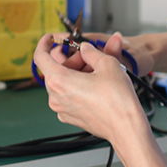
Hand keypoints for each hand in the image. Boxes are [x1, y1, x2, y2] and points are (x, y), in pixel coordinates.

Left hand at [33, 33, 147, 142]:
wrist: (126, 128)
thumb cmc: (117, 100)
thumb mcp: (107, 64)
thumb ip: (91, 51)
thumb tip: (86, 47)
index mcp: (58, 80)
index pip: (40, 57)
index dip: (44, 44)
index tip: (50, 38)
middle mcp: (55, 96)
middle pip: (56, 69)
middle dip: (73, 60)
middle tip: (91, 57)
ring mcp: (61, 109)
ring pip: (64, 83)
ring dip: (77, 73)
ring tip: (98, 73)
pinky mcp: (70, 117)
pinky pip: (69, 96)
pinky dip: (78, 87)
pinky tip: (96, 86)